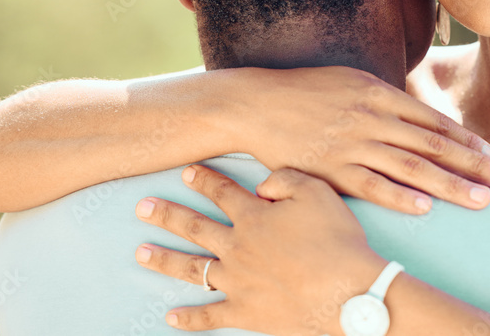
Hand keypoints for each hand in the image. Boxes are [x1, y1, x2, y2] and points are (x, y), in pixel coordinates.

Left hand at [135, 165, 386, 334]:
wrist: (348, 292)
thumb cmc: (336, 240)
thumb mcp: (317, 192)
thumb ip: (285, 180)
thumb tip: (261, 185)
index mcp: (254, 217)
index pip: (222, 193)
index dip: (204, 180)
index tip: (186, 172)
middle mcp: (238, 248)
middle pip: (194, 227)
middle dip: (167, 214)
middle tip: (142, 207)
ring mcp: (238, 282)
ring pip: (192, 269)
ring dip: (164, 260)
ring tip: (141, 253)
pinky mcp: (245, 313)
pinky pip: (210, 316)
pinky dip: (189, 319)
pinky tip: (170, 317)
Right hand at [223, 66, 489, 212]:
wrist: (255, 104)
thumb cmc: (306, 91)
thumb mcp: (351, 80)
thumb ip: (386, 98)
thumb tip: (419, 118)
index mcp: (378, 94)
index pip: (434, 121)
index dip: (466, 140)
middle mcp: (371, 118)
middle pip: (433, 145)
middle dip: (474, 164)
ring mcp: (351, 144)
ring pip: (411, 168)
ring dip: (449, 185)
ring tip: (481, 200)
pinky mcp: (329, 169)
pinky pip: (371, 186)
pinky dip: (400, 197)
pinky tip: (425, 208)